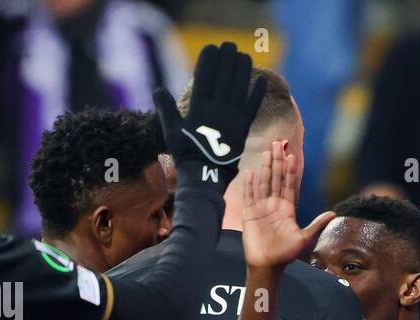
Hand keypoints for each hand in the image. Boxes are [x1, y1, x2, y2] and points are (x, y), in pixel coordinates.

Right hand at [154, 41, 265, 191]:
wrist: (205, 174)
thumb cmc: (185, 153)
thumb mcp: (171, 130)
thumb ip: (166, 108)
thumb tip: (158, 90)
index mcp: (198, 107)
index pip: (204, 76)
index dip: (209, 59)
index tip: (212, 47)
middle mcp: (217, 108)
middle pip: (224, 76)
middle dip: (227, 58)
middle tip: (230, 45)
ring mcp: (232, 117)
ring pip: (240, 87)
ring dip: (243, 69)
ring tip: (245, 56)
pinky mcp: (244, 128)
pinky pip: (252, 107)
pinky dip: (257, 93)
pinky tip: (261, 80)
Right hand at [242, 141, 333, 268]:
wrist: (267, 265)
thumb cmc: (285, 254)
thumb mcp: (304, 239)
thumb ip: (316, 225)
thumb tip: (333, 213)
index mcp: (288, 209)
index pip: (289, 184)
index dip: (290, 170)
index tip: (292, 155)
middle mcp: (275, 205)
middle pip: (276, 178)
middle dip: (277, 161)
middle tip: (278, 143)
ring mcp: (262, 208)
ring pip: (264, 183)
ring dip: (265, 168)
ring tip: (266, 152)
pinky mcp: (249, 214)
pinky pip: (249, 196)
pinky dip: (249, 185)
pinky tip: (249, 172)